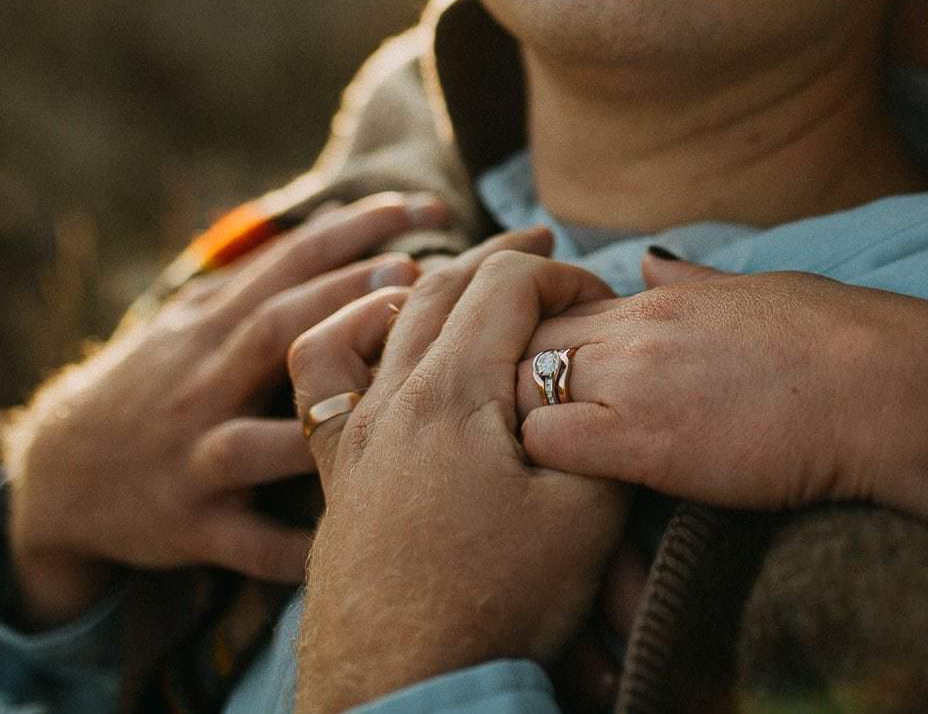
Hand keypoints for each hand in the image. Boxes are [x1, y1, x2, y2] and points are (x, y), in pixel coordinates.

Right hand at [2, 193, 445, 626]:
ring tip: (396, 395)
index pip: (286, 265)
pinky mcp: (191, 526)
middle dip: (344, 303)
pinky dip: (291, 548)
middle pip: (277, 333)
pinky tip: (351, 540)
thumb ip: (259, 274)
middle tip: (415, 275)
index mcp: (209, 329)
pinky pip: (247, 544)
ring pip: (261, 439)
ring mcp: (195, 458)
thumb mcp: (189, 320)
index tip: (420, 208)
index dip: (351, 232)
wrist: (58, 478)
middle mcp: (201, 386)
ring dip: (325, 417)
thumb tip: (335, 215)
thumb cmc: (152, 385)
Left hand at [289, 232, 630, 713]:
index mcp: (453, 389)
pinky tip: (380, 340)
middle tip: (547, 256)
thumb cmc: (497, 605)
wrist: (406, 687)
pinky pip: (322, 374)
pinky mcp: (334, 473)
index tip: (599, 303)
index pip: (507, 282)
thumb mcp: (586, 516)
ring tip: (469, 282)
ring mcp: (353, 432)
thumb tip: (604, 390)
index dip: (562, 275)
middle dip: (503, 261)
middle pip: (443, 283)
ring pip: (382, 315)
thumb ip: (601, 433)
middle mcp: (392, 395)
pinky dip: (352, 333)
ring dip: (432, 284)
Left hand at [515, 252, 927, 542]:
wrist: (886, 387)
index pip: (545, 310)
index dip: (528, 352)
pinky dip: (539, 468)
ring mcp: (631, 379)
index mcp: (656, 300)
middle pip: (514, 344)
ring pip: (514, 388)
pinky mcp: (641, 439)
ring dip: (513, 431)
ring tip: (524, 480)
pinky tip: (560, 499)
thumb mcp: (757, 291)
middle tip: (508, 446)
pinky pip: (545, 442)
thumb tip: (649, 263)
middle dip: (502, 391)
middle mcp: (631, 330)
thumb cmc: (840, 345)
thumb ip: (691, 285)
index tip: (533, 394)